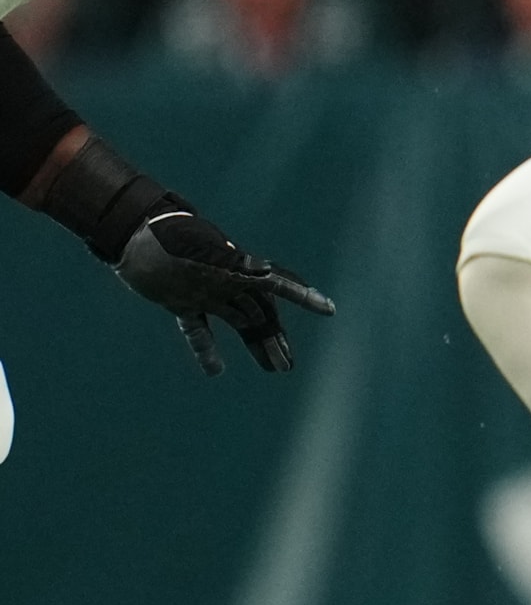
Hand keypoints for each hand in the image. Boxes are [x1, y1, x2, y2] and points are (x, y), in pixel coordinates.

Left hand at [113, 204, 336, 374]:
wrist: (130, 234)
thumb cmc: (164, 236)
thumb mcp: (196, 247)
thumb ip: (227, 259)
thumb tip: (264, 271)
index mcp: (235, 268)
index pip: (277, 284)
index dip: (303, 296)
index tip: (327, 308)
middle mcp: (226, 281)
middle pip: (260, 313)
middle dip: (275, 338)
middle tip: (286, 366)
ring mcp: (205, 292)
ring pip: (239, 322)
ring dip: (255, 344)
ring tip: (273, 368)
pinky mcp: (181, 302)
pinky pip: (199, 329)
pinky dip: (207, 349)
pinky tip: (215, 370)